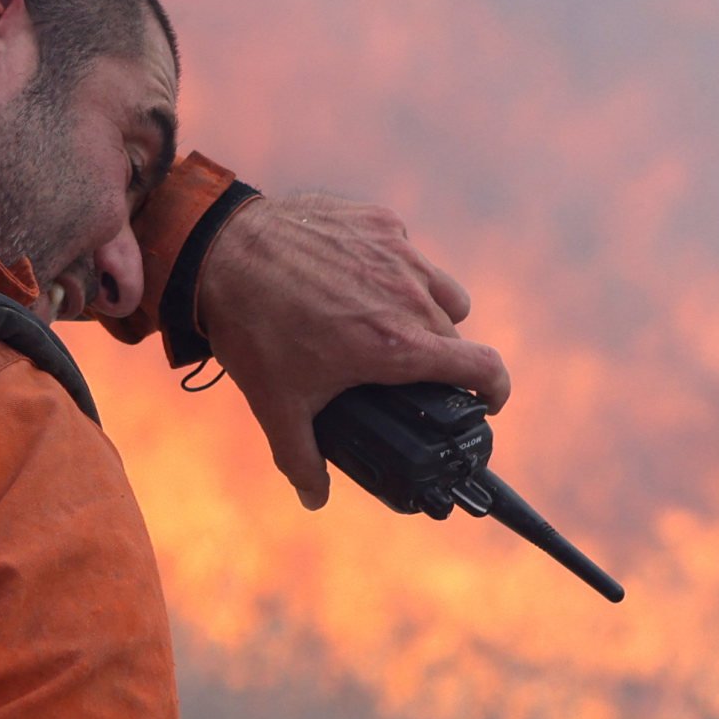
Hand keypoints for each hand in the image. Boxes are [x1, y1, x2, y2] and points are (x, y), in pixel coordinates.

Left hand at [195, 192, 510, 508]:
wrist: (222, 251)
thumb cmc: (253, 329)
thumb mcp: (276, 404)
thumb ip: (301, 459)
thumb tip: (315, 498)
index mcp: (397, 346)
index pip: (483, 367)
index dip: (496, 390)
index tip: (488, 402)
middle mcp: (409, 296)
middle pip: (454, 333)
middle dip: (439, 356)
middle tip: (402, 367)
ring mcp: (398, 252)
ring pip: (440, 289)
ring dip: (427, 309)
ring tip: (389, 320)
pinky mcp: (379, 221)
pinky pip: (407, 250)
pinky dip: (393, 267)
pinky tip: (355, 277)